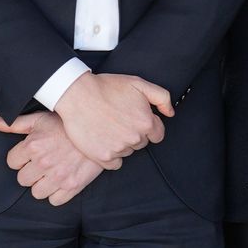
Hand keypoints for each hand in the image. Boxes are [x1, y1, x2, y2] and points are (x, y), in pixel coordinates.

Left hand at [0, 112, 104, 204]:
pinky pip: (54, 200)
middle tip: (43, 162)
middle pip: (22, 179)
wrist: (99, 129)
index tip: (32, 153)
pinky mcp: (72, 186)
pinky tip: (62, 180)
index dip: (21, 158)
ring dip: (42, 184)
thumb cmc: (67, 124)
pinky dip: (57, 193)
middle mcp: (43, 162)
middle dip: (31, 171)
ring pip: (36, 193)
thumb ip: (13, 123)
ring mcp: (58, 176)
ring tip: (52, 172)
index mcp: (33, 145)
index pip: (12, 163)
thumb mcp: (39, 118)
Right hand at [52, 71, 173, 165]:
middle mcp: (135, 138)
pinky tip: (103, 140)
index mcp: (146, 122)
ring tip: (107, 127)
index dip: (146, 126)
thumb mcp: (139, 83)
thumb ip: (161, 97)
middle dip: (133, 133)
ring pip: (127, 152)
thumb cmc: (107, 87)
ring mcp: (118, 149)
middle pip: (141, 143)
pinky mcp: (103, 157)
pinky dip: (110, 155)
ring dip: (121, 143)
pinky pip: (114, 163)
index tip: (134, 119)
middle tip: (118, 119)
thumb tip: (170, 113)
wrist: (77, 94)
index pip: (157, 135)